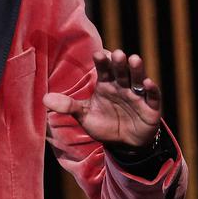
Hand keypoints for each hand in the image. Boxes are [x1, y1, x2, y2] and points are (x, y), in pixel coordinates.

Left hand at [42, 49, 161, 146]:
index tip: (98, 54)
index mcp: (106, 85)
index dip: (102, 62)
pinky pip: (153, 97)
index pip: (103, 70)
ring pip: (137, 79)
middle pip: (121, 71)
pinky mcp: (151, 108)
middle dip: (119, 63)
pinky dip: (152, 90)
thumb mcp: (84, 116)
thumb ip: (68, 106)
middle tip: (117, 53)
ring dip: (137, 70)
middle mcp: (122, 86)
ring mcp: (137, 96)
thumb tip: (44, 99)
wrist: (124, 145)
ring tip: (134, 59)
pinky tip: (148, 83)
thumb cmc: (104, 125)